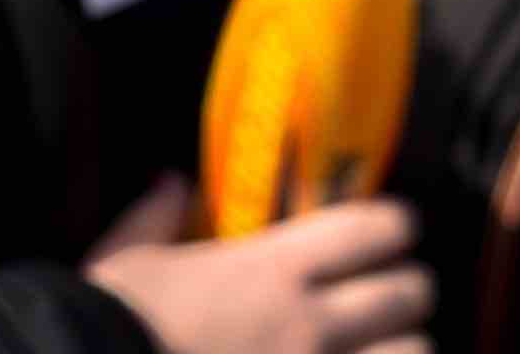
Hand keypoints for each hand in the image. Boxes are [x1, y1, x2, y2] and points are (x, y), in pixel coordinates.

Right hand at [88, 179, 428, 353]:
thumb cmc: (109, 326)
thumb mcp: (126, 266)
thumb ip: (155, 218)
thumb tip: (174, 182)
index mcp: (269, 270)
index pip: (375, 226)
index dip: (393, 225)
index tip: (385, 234)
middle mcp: (307, 323)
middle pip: (410, 293)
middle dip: (407, 293)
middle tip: (386, 301)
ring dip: (403, 352)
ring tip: (382, 352)